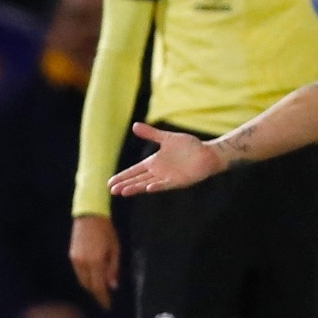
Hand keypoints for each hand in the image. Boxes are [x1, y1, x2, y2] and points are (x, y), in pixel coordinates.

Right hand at [69, 214, 120, 309]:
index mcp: (96, 261)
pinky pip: (79, 272)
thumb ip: (113, 269)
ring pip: (82, 280)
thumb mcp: (115, 249)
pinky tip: (93, 277)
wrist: (90, 215)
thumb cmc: (106, 231)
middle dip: (97, 294)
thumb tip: (112, 286)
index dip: (103, 299)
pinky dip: (86, 278)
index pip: (99, 287)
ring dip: (91, 286)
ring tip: (100, 289)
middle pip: (89, 286)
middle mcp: (83, 263)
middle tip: (105, 299)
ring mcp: (75, 259)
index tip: (107, 307)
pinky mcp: (72, 255)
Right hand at [109, 122, 225, 195]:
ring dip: (136, 187)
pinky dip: (156, 186)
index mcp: (154, 162)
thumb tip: (134, 125)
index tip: (110, 182)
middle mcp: (158, 172)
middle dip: (125, 184)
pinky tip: (148, 188)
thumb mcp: (166, 138)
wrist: (207, 153)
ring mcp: (167, 178)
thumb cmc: (189, 146)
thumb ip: (151, 133)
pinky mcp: (178, 181)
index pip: (134, 171)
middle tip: (112, 190)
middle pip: (138, 180)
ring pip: (147, 184)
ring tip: (123, 191)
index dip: (123, 176)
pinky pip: (165, 185)